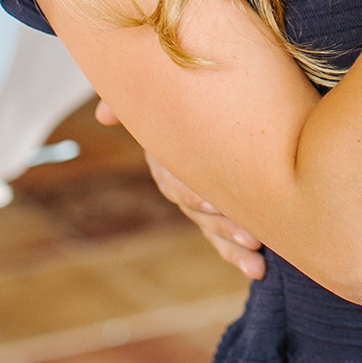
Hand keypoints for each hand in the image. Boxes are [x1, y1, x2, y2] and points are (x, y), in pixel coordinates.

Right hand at [95, 97, 265, 279]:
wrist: (222, 93)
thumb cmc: (198, 91)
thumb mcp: (171, 91)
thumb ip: (138, 102)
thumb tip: (104, 115)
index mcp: (170, 154)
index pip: (173, 178)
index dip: (190, 191)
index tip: (211, 202)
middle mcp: (182, 180)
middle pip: (196, 209)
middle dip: (222, 223)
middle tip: (252, 234)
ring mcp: (201, 198)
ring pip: (212, 228)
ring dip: (232, 244)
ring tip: (257, 258)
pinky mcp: (221, 210)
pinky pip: (222, 239)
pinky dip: (236, 255)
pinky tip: (256, 271)